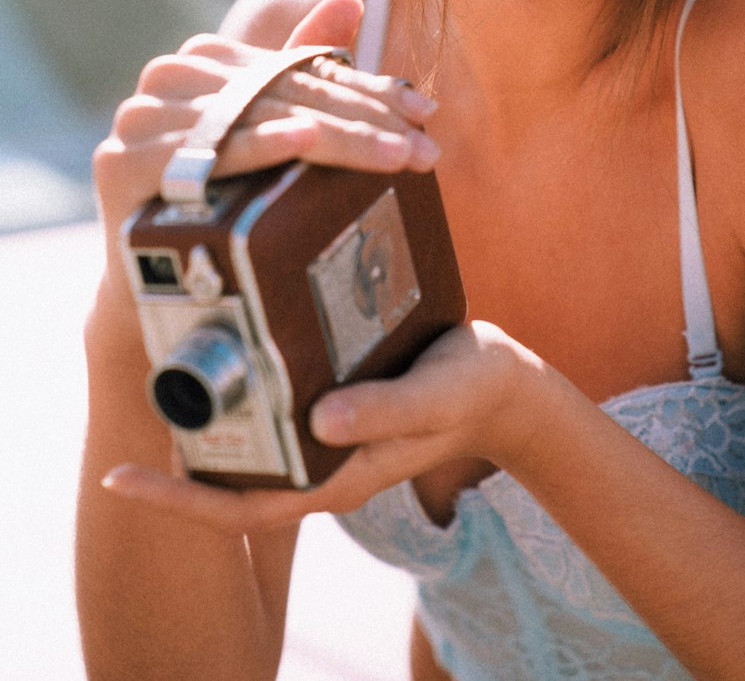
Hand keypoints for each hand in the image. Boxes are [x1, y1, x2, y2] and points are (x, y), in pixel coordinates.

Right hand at [93, 0, 439, 253]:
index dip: (369, 92)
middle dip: (363, 122)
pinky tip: (302, 142)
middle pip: (287, 95)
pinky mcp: (124, 163)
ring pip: (261, 120)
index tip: (427, 114)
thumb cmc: (225, 201)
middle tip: (423, 149)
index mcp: (206, 59)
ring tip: (391, 155)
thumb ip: (304, 61)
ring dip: (333, 138)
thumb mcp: (275, 128)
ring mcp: (142, 117)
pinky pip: (208, 152)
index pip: (301, 70)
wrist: (158, 280)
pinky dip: (257, 145)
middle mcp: (170, 77)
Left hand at [102, 322, 548, 532]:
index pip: (243, 506)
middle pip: (232, 482)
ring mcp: (328, 439)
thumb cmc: (469, 387)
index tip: (121, 477)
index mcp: (340, 476)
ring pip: (249, 447)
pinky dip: (242, 394)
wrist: (502, 384)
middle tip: (126, 421)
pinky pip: (275, 414)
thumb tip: (320, 420)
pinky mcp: (335, 407)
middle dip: (174, 465)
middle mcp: (323, 464)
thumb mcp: (433, 395)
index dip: (178, 498)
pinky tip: (223, 357)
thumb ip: (384, 411)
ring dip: (203, 425)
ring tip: (157, 382)